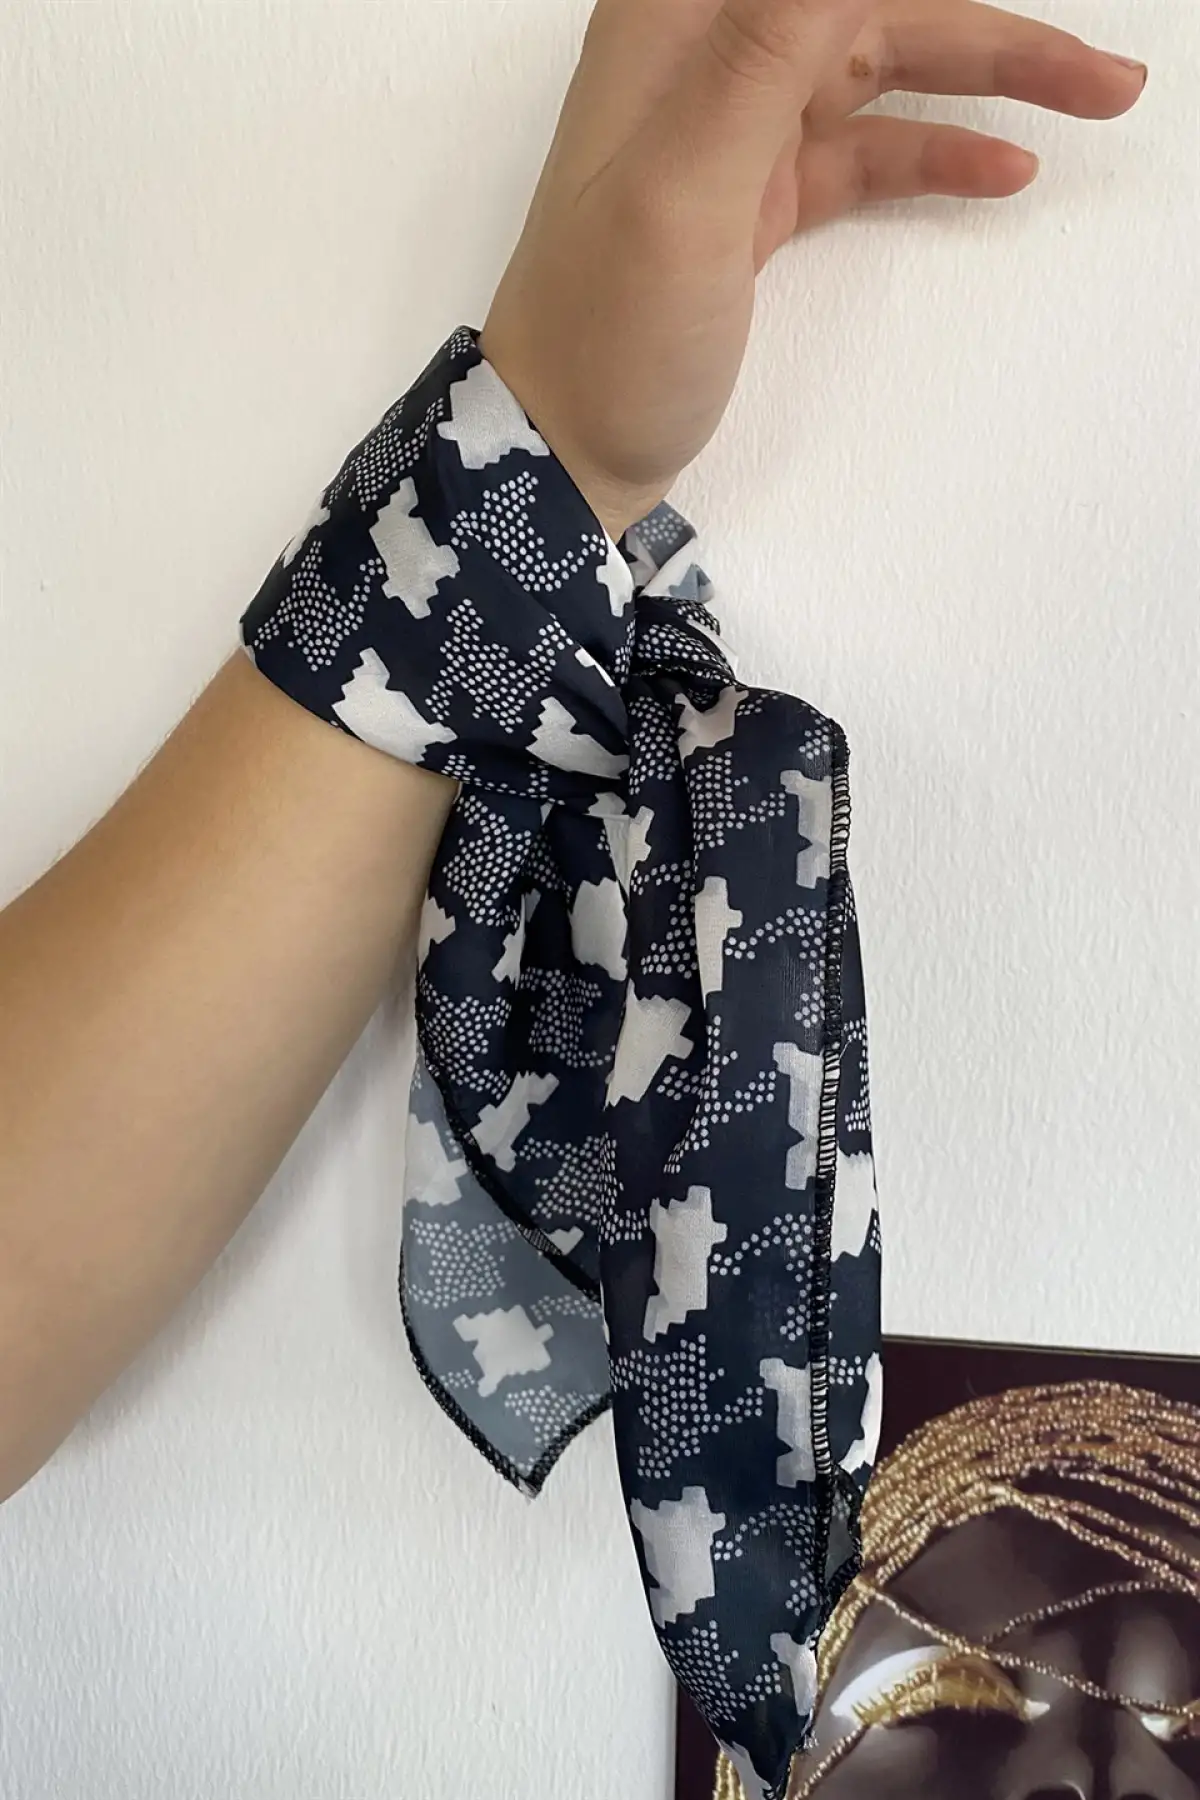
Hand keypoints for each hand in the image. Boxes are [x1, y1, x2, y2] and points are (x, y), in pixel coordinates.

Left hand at [481, 0, 1146, 537]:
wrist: (561, 453)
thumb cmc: (602, 336)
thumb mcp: (682, 190)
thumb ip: (762, 55)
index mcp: (677, 23)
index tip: (1025, 6)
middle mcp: (708, 55)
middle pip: (870, 6)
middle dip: (989, 28)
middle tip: (1101, 70)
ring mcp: (735, 128)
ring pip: (883, 69)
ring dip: (986, 80)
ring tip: (1090, 98)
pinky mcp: (756, 195)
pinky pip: (866, 148)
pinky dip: (934, 152)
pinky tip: (1004, 166)